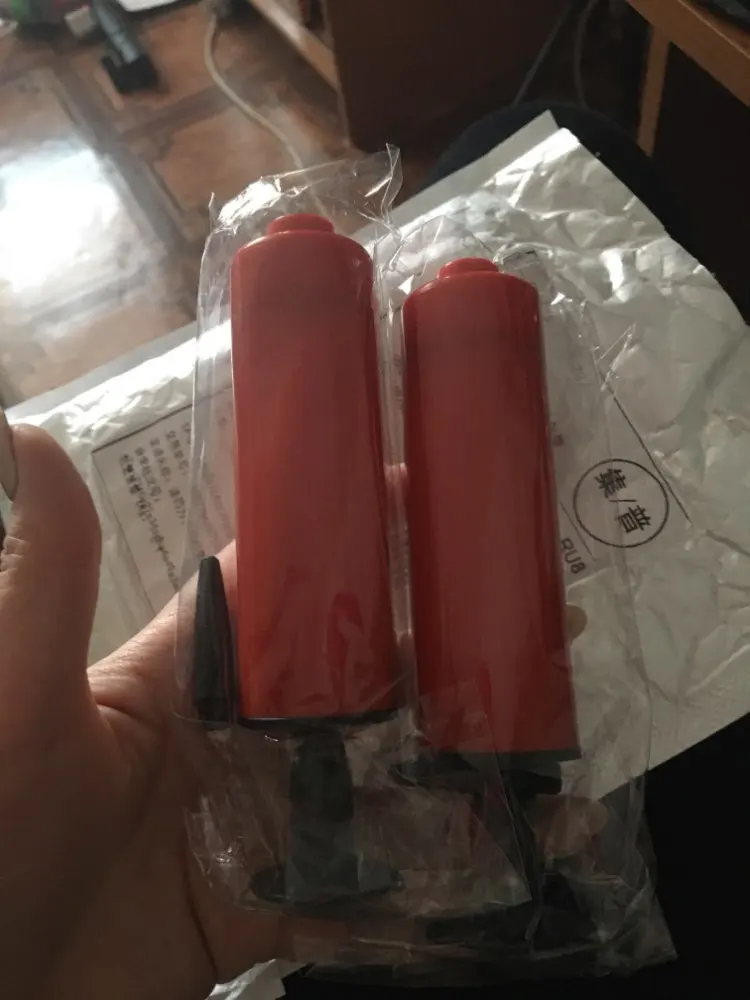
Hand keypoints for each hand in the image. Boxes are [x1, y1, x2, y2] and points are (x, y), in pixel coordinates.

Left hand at [0, 427, 600, 998]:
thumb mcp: (19, 694)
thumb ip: (49, 578)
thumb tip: (25, 432)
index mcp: (183, 674)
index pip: (280, 587)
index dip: (353, 542)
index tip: (436, 501)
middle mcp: (232, 736)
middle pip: (353, 682)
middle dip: (438, 651)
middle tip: (538, 626)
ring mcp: (257, 820)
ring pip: (372, 778)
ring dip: (450, 758)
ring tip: (543, 732)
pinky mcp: (269, 903)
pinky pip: (360, 883)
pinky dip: (427, 874)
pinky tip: (503, 851)